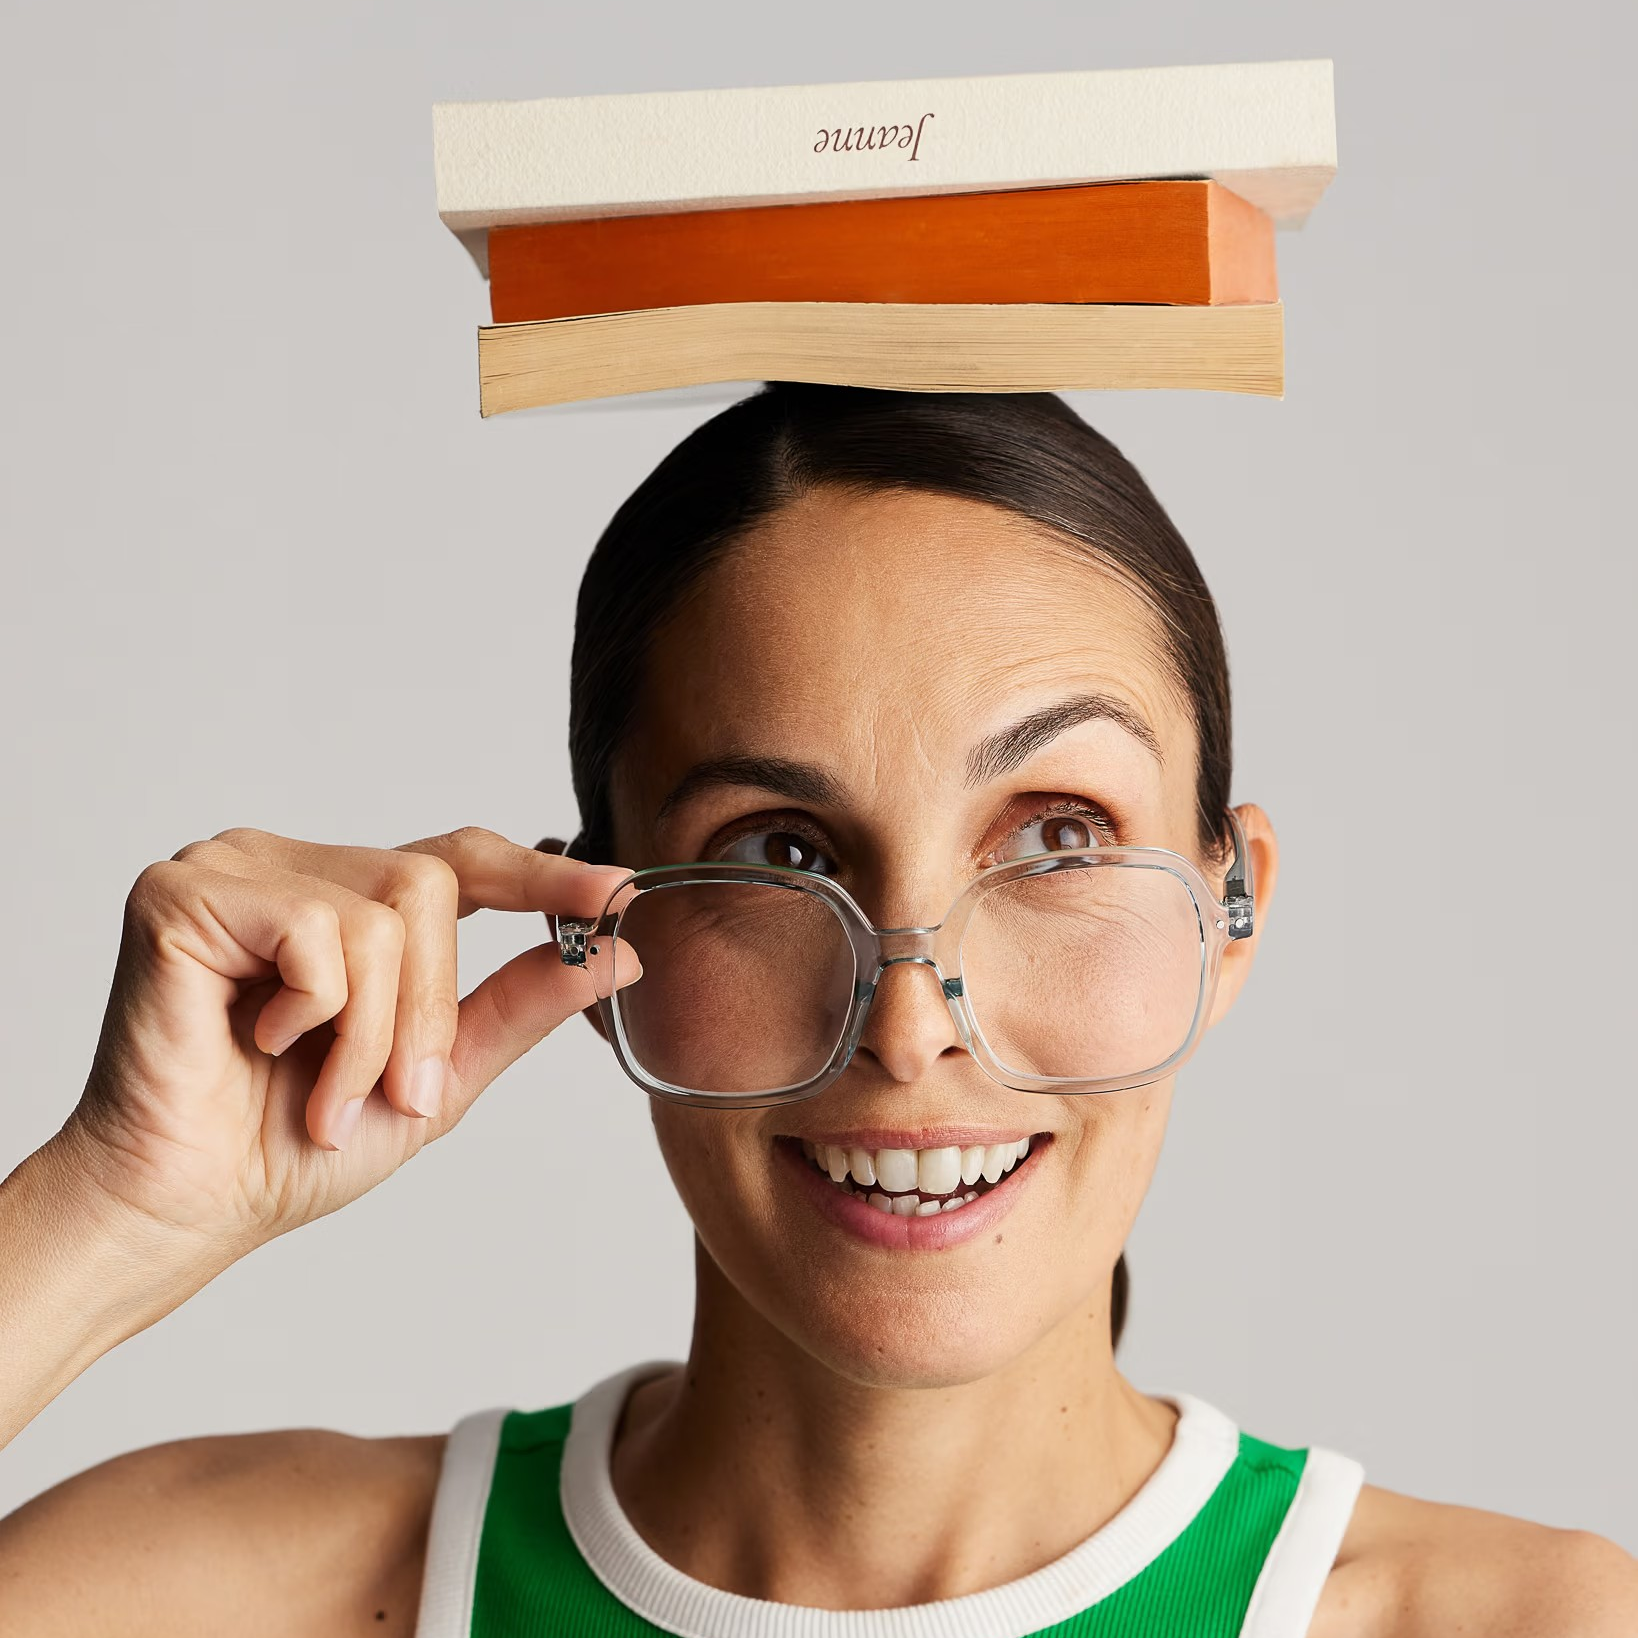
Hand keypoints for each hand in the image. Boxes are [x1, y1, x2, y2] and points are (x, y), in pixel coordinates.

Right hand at [58, 826, 636, 1268]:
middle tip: (392, 1093)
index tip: (619, 892)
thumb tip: (620, 952)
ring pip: (383, 912)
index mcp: (349, 903)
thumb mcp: (438, 1077)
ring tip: (321, 1090)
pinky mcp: (184, 893)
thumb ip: (521, 1006)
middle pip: (431, 886)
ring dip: (373, 1030)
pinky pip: (315, 930)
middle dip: (431, 1009)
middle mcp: (294, 867)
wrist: (190, 1207)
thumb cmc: (289, 1146)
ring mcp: (236, 868)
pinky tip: (257, 1043)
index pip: (463, 860)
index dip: (543, 875)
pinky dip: (314, 1013)